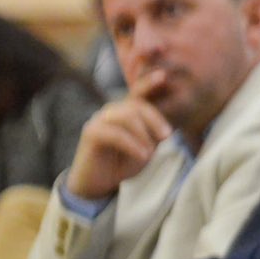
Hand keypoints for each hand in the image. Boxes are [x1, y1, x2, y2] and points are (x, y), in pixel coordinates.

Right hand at [64, 71, 172, 200]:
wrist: (100, 183)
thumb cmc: (124, 162)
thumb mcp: (147, 146)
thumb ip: (156, 134)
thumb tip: (169, 127)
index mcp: (127, 111)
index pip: (139, 92)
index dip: (148, 81)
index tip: (163, 75)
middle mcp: (112, 110)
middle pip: (137, 105)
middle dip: (155, 120)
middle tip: (166, 136)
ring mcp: (99, 119)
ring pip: (127, 116)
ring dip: (143, 134)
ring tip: (149, 153)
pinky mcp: (90, 133)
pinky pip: (115, 133)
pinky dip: (132, 144)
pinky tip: (142, 156)